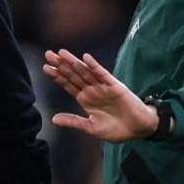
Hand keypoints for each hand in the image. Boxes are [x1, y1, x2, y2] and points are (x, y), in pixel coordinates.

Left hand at [42, 49, 158, 142]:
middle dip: (61, 65)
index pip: (68, 84)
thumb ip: (74, 121)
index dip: (57, 76)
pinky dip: (94, 66)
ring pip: (85, 72)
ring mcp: (102, 86)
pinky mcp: (114, 86)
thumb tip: (53, 119)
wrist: (138, 129)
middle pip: (73, 75)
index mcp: (85, 99)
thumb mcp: (91, 127)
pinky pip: (102, 74)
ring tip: (61, 53)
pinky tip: (85, 58)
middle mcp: (92, 90)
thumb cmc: (116, 129)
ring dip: (74, 62)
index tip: (45, 67)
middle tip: (48, 54)